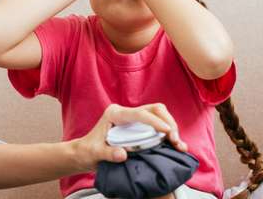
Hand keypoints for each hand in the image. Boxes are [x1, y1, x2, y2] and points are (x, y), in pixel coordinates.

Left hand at [72, 103, 187, 171]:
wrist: (85, 153)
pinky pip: (157, 124)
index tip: (168, 132)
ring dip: (171, 127)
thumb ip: (108, 154)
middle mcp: (126, 112)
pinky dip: (168, 133)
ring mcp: (133, 118)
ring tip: (178, 145)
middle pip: (154, 109)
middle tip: (175, 141)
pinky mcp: (138, 126)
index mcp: (115, 113)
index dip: (155, 122)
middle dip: (168, 123)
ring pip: (159, 115)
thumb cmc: (88, 151)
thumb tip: (123, 154)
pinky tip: (175, 144)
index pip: (140, 113)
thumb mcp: (95, 154)